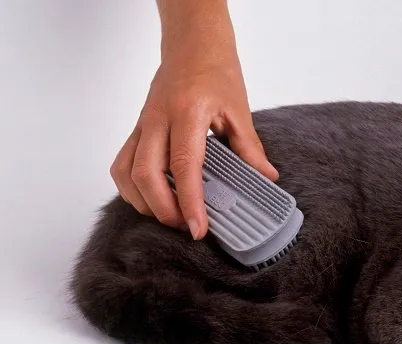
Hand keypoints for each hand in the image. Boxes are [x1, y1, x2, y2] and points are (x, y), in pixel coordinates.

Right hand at [110, 43, 277, 239]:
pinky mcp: (137, 128)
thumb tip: (266, 178)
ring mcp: (143, 124)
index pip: (184, 165)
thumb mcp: (239, 109)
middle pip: (146, 174)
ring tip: (170, 216)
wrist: (193, 44)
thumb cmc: (216, 72)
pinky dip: (131, 188)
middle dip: (164, 210)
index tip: (198, 228)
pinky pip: (122, 163)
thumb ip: (250, 147)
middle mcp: (158, 119)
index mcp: (188, 112)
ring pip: (126, 172)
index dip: (189, 201)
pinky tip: (152, 199)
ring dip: (144, 202)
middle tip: (187, 227)